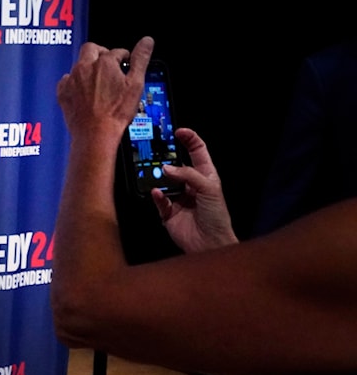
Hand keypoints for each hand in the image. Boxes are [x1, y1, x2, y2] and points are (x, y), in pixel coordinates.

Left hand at [56, 37, 154, 144]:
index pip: (116, 51)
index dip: (123, 56)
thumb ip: (141, 59)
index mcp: (104, 63)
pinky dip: (75, 83)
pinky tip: (83, 91)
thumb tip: (147, 41)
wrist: (95, 134)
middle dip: (101, 53)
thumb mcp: (136, 84)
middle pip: (91, 49)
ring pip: (78, 64)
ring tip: (98, 80)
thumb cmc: (115, 113)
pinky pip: (66, 81)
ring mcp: (72, 80)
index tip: (125, 63)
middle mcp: (84, 67)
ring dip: (88, 68)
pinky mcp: (63, 92)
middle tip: (109, 65)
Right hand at [151, 127, 237, 251]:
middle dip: (167, 158)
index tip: (179, 131)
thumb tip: (167, 168)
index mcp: (205, 176)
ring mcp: (178, 197)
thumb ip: (188, 175)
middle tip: (159, 152)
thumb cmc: (217, 217)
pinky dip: (157, 196)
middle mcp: (190, 185)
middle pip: (176, 165)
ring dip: (160, 178)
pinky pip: (159, 199)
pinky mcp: (168, 211)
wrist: (210, 243)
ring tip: (159, 175)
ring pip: (164, 181)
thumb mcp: (209, 189)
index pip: (197, 152)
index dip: (189, 139)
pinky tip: (158, 193)